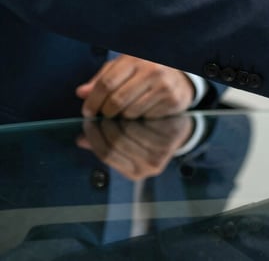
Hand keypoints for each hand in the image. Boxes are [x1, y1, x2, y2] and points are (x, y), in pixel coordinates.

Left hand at [76, 54, 194, 118]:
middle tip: (103, 115)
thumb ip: (101, 79)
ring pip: (130, 112)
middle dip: (105, 112)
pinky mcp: (173, 99)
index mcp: (135, 58)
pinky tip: (140, 112)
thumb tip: (81, 93)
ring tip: (122, 112)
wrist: (180, 76)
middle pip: (117, 100)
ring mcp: (164, 85)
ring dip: (121, 117)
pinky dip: (138, 119)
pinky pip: (146, 117)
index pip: (106, 83)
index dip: (93, 100)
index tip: (87, 111)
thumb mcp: (122, 68)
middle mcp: (152, 69)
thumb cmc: (145, 71)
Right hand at [76, 116, 193, 180]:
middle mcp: (148, 168)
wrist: (177, 128)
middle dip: (103, 126)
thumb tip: (79, 140)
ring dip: (116, 119)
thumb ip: (104, 142)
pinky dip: (131, 114)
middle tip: (98, 111)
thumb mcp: (126, 142)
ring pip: (127, 133)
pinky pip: (143, 124)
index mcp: (134, 173)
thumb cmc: (146, 135)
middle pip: (115, 144)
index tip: (87, 122)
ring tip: (109, 108)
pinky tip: (125, 106)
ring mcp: (161, 154)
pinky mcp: (169, 139)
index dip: (94, 137)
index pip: (106, 155)